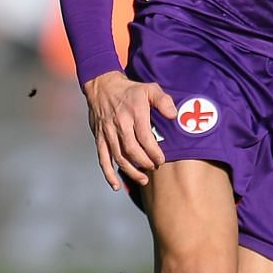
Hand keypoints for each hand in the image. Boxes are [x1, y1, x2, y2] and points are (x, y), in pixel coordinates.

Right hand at [82, 71, 176, 190]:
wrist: (102, 86)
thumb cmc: (130, 90)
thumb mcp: (149, 89)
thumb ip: (163, 101)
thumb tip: (173, 115)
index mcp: (134, 113)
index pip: (145, 138)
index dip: (154, 152)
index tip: (161, 160)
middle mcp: (120, 124)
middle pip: (132, 150)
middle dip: (144, 163)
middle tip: (154, 168)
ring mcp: (108, 132)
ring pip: (118, 157)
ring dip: (131, 171)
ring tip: (143, 180)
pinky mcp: (99, 138)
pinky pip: (103, 158)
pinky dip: (108, 174)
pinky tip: (116, 186)